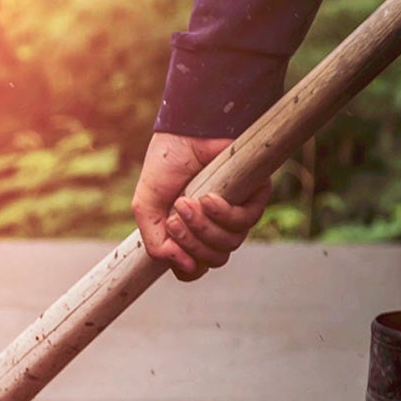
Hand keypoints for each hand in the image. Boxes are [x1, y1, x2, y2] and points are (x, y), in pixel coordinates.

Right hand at [131, 133, 269, 281]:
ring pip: (230, 244)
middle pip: (214, 259)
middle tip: (175, 219)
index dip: (187, 267)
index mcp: (190, 232)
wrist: (185, 133)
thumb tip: (179, 265)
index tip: (172, 251)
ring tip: (186, 202)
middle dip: (192, 243)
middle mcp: (214, 226)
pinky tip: (208, 197)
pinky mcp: (254, 197)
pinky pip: (245, 222)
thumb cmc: (166, 165)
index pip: (196, 268)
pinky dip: (223, 213)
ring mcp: (234, 213)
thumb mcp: (146, 207)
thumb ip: (155, 241)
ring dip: (204, 227)